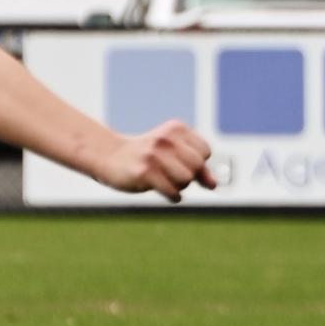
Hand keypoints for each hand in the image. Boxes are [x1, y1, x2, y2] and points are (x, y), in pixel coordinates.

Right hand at [95, 121, 215, 201]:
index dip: (197, 163)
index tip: (179, 162)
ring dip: (178, 186)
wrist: (109, 157)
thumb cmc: (147, 158)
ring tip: (163, 179)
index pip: (205, 152)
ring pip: (186, 180)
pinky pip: (173, 192)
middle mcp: (166, 139)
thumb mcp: (175, 156)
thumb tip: (214, 185)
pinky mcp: (144, 171)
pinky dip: (172, 196)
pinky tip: (160, 189)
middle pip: (197, 166)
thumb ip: (198, 169)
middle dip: (189, 175)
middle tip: (170, 173)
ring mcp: (154, 155)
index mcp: (176, 129)